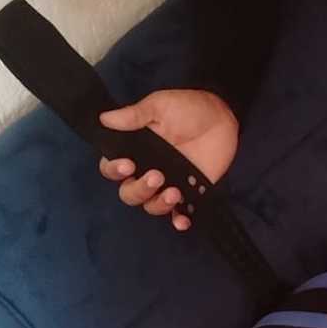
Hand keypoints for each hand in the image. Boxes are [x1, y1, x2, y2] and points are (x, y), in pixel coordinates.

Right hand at [98, 89, 238, 231]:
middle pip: (129, 193)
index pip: (112, 168)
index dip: (114, 170)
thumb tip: (105, 118)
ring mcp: (168, 184)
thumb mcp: (159, 106)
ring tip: (174, 192)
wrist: (221, 117)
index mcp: (134, 151)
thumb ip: (134, 115)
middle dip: (138, 190)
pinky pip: (179, 213)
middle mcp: (146, 170)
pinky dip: (178, 221)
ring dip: (158, 204)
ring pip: (151, 205)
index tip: (127, 165)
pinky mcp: (189, 193)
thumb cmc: (187, 108)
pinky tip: (183, 221)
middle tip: (157, 176)